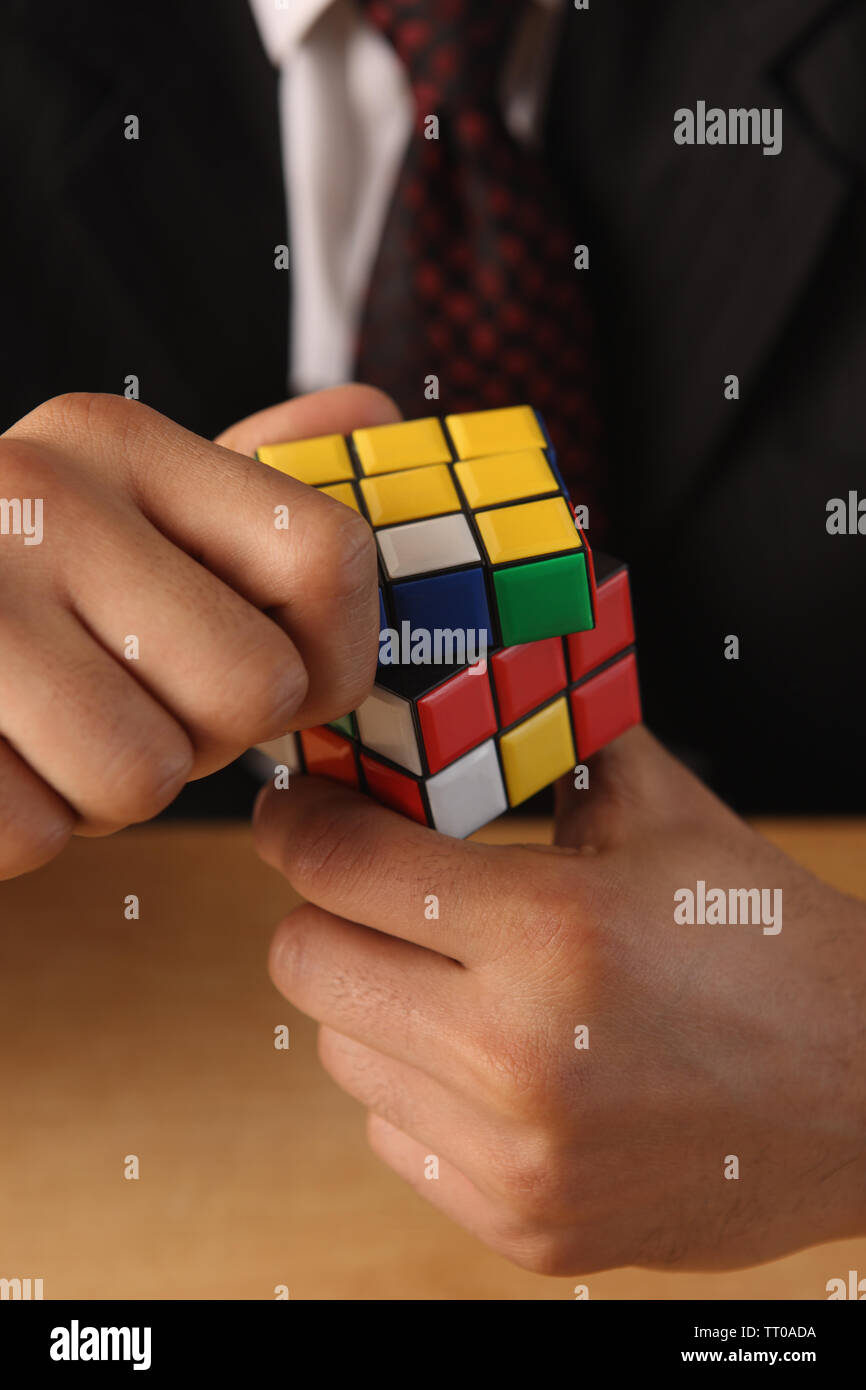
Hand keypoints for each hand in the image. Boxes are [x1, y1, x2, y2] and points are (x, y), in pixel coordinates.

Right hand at [0, 385, 395, 876]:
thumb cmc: (8, 591)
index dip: (330, 656)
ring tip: (45, 731)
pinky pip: (35, 836)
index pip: (329, 557)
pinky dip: (21, 830)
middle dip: (203, 738)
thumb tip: (372, 406)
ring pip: (144, 779)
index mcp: (115, 440)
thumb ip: (240, 483)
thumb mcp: (113, 511)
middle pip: (251, 690)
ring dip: (107, 793)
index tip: (272, 675)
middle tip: (124, 703)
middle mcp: (36, 497)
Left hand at [254, 726, 865, 1273]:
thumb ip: (559, 748)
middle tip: (371, 891)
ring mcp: (516, 1157)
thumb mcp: (667, 819)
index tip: (294, 810)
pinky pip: (394, 1139)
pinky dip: (418, 1088)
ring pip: (343, 1053)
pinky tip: (487, 1060)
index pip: (340, 864)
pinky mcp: (525, 1225)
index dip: (297, 821)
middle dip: (324, 910)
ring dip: (374, 1001)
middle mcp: (517, 1055)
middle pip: (306, 964)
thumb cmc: (770, 947)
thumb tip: (475, 699)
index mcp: (551, 929)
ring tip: (452, 979)